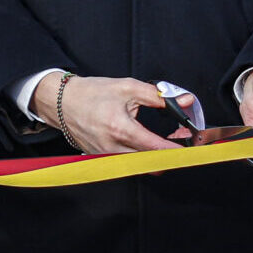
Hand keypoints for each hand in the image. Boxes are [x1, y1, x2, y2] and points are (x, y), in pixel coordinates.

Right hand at [30, 75, 185, 153]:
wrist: (61, 102)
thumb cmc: (92, 93)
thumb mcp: (128, 87)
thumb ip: (160, 96)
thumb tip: (186, 100)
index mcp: (120, 129)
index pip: (155, 147)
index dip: (176, 149)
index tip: (192, 147)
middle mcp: (112, 148)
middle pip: (150, 162)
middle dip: (170, 153)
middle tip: (181, 139)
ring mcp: (105, 156)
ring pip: (139, 164)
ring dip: (156, 155)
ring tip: (168, 140)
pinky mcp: (100, 158)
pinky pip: (127, 162)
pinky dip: (141, 155)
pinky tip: (148, 143)